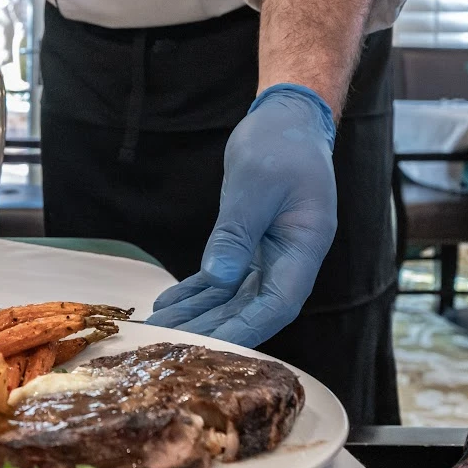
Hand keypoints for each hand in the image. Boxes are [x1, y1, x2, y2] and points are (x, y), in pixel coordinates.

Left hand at [150, 84, 336, 347]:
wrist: (286, 121)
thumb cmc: (280, 144)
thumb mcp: (254, 183)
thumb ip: (236, 232)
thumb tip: (218, 277)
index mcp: (305, 246)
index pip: (278, 303)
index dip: (246, 330)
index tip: (211, 347)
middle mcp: (291, 259)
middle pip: (252, 308)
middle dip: (213, 329)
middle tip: (170, 345)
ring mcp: (271, 254)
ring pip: (233, 296)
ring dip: (199, 313)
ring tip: (161, 328)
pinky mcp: (252, 246)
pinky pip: (224, 277)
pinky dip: (197, 290)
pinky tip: (170, 303)